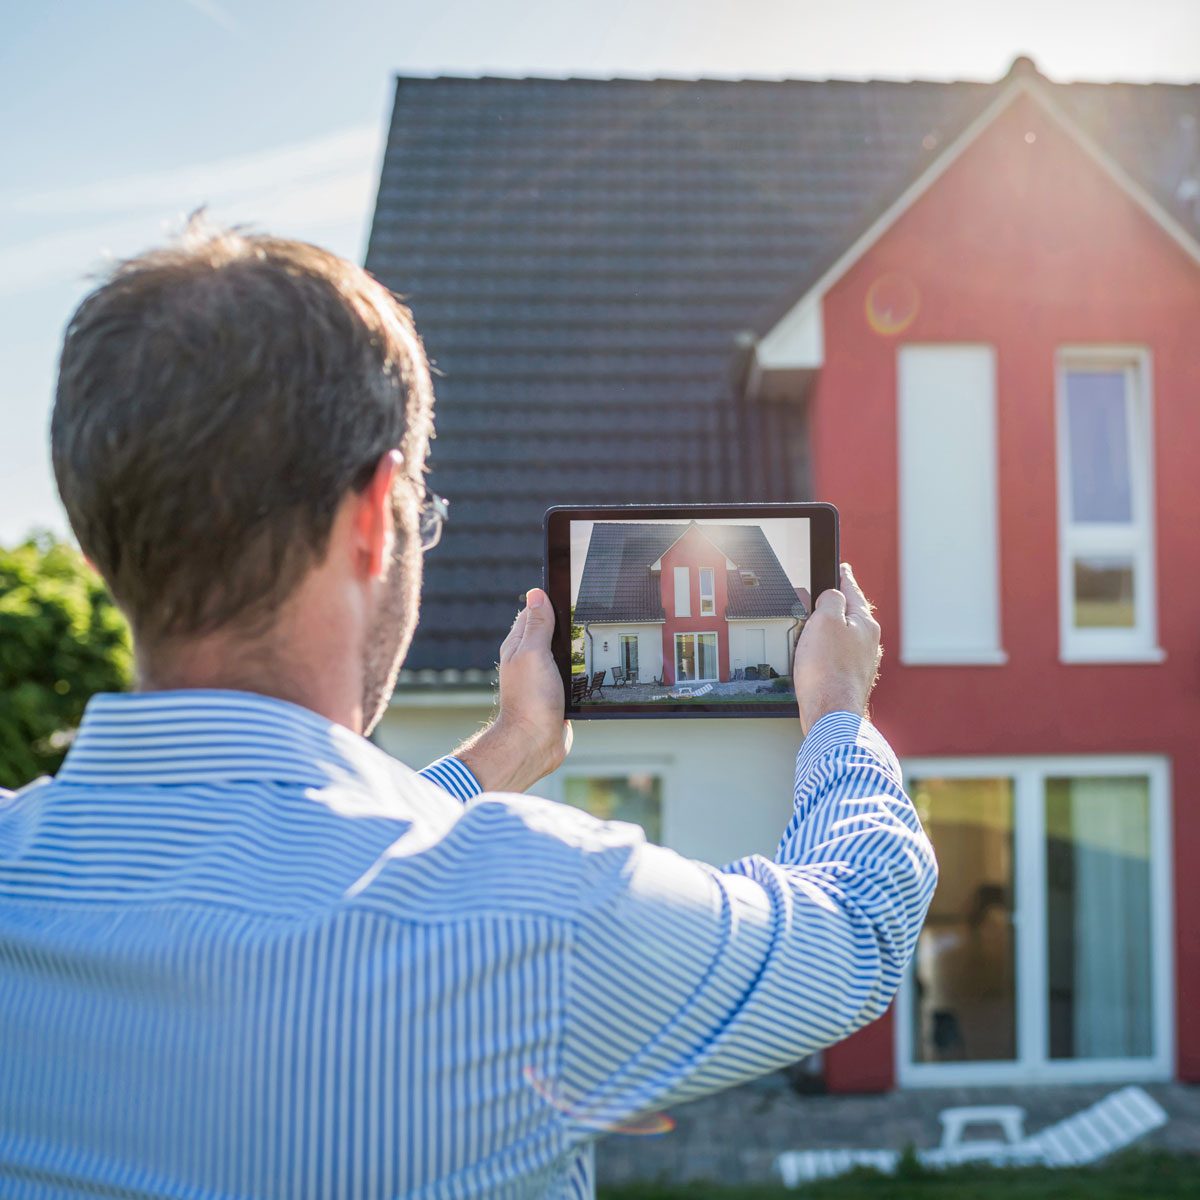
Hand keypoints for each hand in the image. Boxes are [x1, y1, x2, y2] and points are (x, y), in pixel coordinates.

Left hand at [456, 588, 572, 792]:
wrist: (536, 742)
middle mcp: (529, 658)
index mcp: (518, 645)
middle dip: (565, 621)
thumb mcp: (534, 653)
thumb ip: (537, 625)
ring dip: (574, 646)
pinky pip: (571, 672)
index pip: (533, 612)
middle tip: (585, 611)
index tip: (568, 590)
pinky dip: (579, 667)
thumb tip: (536, 593)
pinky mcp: (558, 692)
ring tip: (590, 635)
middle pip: (550, 630)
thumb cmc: (530, 700)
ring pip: (563, 651)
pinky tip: (590, 665)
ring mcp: (544, 676)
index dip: (549, 600)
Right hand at [792, 563, 881, 735]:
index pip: (853, 592)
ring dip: (827, 633)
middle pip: (849, 615)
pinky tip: (814, 661)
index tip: (842, 568)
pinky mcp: (850, 681)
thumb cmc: (828, 671)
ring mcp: (861, 663)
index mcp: (865, 624)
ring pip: (843, 638)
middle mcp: (868, 643)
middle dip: (833, 607)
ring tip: (810, 632)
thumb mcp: (824, 621)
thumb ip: (830, 600)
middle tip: (817, 600)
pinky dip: (825, 654)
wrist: (831, 714)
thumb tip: (832, 597)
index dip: (844, 578)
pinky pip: (837, 658)